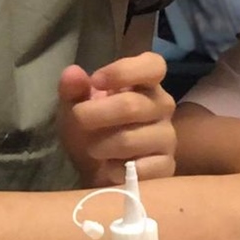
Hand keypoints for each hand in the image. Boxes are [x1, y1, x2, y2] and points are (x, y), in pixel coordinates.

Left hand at [58, 52, 176, 185]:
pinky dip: (115, 171)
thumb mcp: (75, 107)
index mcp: (146, 84)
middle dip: (95, 114)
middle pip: (131, 105)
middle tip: (79, 120)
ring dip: (101, 146)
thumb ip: (73, 90)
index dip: (124, 71)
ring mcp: (168, 137)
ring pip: (129, 139)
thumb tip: (72, 73)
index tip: (96, 81)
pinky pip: (139, 169)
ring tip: (94, 149)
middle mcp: (163, 106)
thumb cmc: (91, 131)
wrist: (98, 173)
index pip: (153, 66)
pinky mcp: (166, 166)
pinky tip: (111, 168)